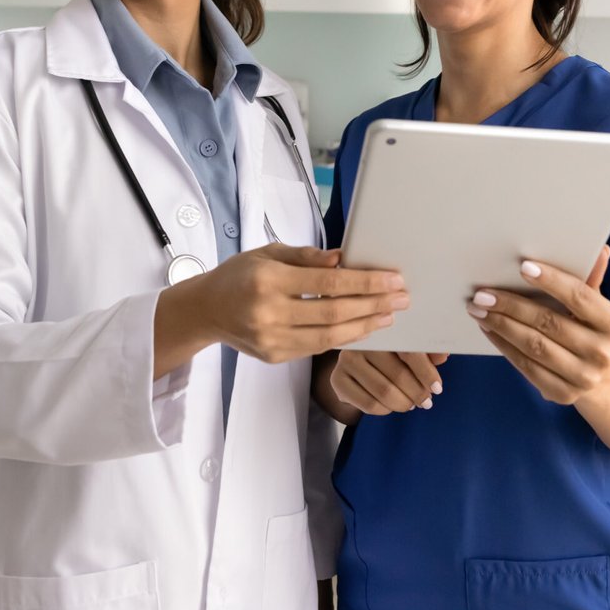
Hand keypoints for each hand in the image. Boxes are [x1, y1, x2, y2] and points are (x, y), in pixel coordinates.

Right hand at [161, 244, 406, 364]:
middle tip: (402, 298)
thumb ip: (307, 258)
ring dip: (365, 326)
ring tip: (389, 315)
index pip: (328, 283)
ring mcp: (272, 339)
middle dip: (374, 305)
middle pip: (334, 312)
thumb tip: (343, 260)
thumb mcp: (269, 253)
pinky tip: (363, 327)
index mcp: (269, 280)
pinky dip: (344, 338)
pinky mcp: (275, 356)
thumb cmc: (240, 275)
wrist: (206, 310)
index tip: (393, 280)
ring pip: (329, 337)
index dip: (365, 282)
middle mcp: (270, 312)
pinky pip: (317, 347)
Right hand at [331, 350, 449, 414]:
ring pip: (384, 392)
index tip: (437, 388)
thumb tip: (442, 356)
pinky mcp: (337, 381)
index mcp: (383, 329)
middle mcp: (361, 342)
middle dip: (417, 392)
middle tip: (426, 402)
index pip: (408, 352)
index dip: (426, 372)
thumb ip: (427, 352)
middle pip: (397, 375)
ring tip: (411, 404)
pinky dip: (386, 410)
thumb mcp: (410, 350)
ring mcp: (345, 361)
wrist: (356, 365)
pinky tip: (391, 406)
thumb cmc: (389, 355)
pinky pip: (369, 404)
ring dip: (403, 403)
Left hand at [469, 246, 609, 404]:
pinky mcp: (562, 394)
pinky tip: (489, 329)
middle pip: (549, 322)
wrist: (603, 380)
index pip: (580, 297)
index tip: (523, 266)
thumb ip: (591, 280)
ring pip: (533, 345)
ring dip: (501, 325)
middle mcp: (602, 353)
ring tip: (478, 309)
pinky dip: (503, 345)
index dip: (552, 281)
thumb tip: (600, 250)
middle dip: (511, 305)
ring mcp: (583, 377)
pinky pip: (526, 366)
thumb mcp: (597, 308)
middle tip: (483, 293)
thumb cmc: (591, 331)